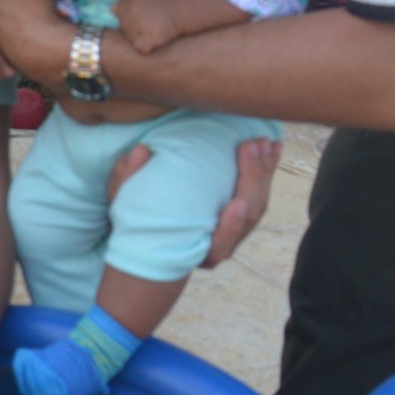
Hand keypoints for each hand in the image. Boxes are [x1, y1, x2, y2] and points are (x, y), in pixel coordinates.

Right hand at [105, 136, 279, 268]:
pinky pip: (261, 195)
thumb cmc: (137, 224)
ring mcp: (235, 233)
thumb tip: (140, 151)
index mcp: (194, 252)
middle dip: (254, 181)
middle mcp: (220, 247)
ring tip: (265, 142)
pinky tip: (269, 151)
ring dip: (265, 171)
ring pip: (259, 205)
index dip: (231, 228)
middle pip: (248, 218)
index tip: (237, 203)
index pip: (220, 244)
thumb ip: (127, 181)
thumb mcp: (124, 204)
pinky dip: (266, 172)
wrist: (151, 245)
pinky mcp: (242, 217)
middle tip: (252, 146)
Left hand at [112, 0, 181, 55]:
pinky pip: (141, 48)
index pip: (118, 14)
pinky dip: (147, 47)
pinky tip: (155, 41)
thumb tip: (110, 10)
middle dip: (134, 27)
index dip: (127, 15)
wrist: (183, 8)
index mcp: (129, 2)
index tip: (140, 14)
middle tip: (150, 22)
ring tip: (154, 29)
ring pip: (131, 39)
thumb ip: (125, 2)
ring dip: (140, 37)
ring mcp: (140, 26)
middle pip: (124, 28)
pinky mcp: (150, 38)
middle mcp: (132, 13)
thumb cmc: (162, 1)